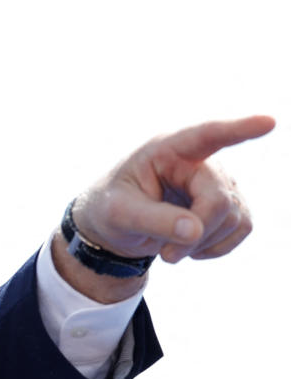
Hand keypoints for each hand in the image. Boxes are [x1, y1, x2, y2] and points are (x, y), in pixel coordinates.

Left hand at [72, 115, 273, 264]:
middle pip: (219, 200)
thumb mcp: (118, 215)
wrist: (116, 225)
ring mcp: (219, 181)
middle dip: (196, 234)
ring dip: (204, 243)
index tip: (267, 122)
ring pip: (235, 218)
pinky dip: (217, 247)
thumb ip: (153, 220)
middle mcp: (199, 161)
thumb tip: (194, 230)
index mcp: (167, 150)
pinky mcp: (230, 203)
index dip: (238, 130)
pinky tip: (191, 247)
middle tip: (166, 256)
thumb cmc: (110, 208)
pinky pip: (243, 228)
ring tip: (171, 247)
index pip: (206, 136)